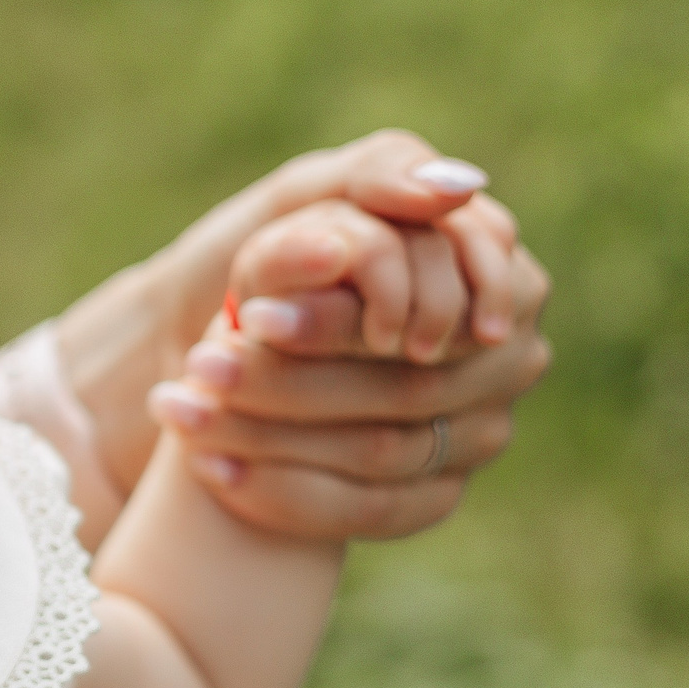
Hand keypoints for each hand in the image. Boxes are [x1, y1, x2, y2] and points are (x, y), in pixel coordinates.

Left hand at [56, 130, 550, 540]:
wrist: (225, 335)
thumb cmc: (275, 254)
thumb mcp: (309, 194)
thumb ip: (380, 175)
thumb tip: (455, 188)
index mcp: (496, 278)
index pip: (430, 314)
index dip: (338, 322)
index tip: (249, 316)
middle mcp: (505, 358)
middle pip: (403, 389)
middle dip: (289, 382)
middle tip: (200, 367)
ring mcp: (481, 432)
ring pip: (381, 454)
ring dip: (271, 437)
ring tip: (183, 413)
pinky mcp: (437, 495)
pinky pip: (373, 512)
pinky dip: (284, 495)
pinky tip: (213, 472)